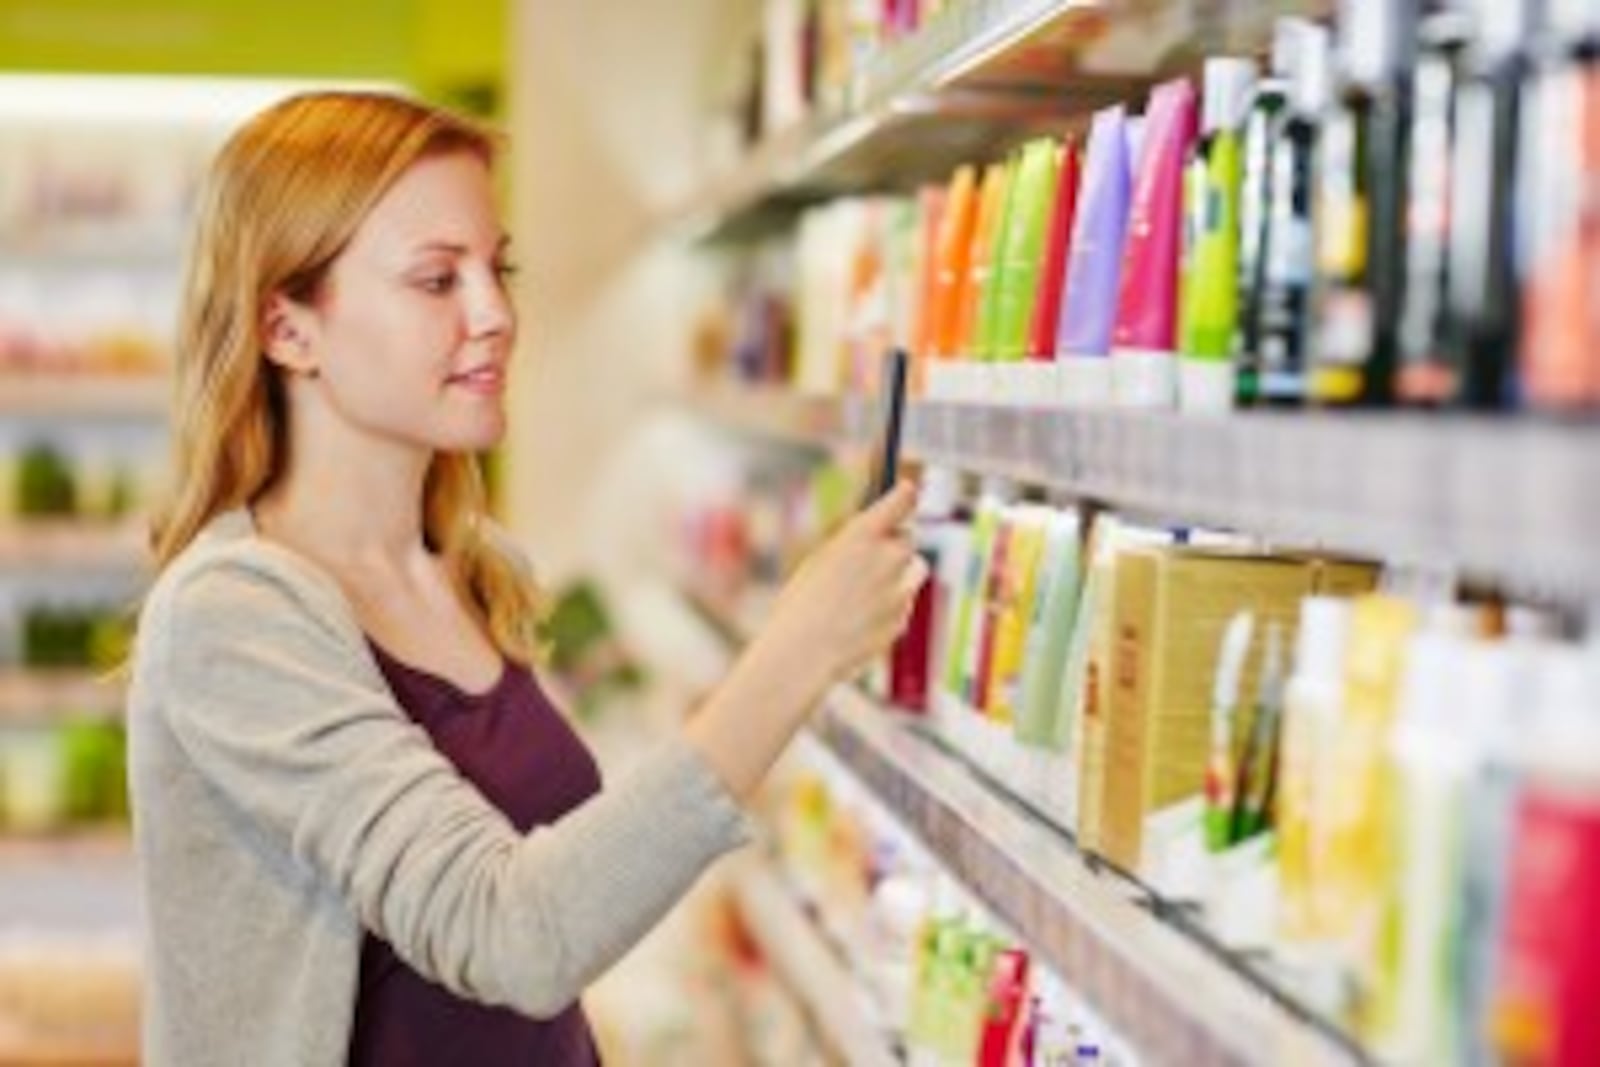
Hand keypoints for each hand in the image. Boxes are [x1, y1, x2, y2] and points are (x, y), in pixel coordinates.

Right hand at [757, 480, 928, 688]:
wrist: (803, 652)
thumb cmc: (801, 605)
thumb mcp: (820, 561)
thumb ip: (854, 546)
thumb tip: (879, 538)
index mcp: (862, 536)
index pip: (899, 501)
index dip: (905, 494)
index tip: (908, 490)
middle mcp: (887, 558)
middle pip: (908, 538)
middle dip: (895, 543)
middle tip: (876, 554)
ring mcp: (900, 590)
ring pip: (915, 569)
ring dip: (900, 573)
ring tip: (868, 590)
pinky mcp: (903, 618)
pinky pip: (904, 602)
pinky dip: (892, 605)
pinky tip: (862, 618)